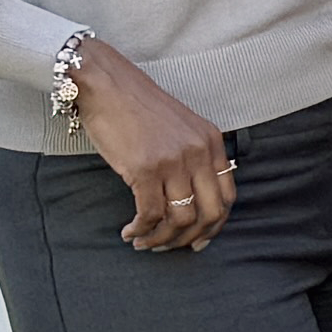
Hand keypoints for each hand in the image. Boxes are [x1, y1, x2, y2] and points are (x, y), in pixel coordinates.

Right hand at [73, 43, 234, 254]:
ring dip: (161, 239)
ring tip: (143, 241)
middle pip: (210, 213)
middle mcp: (198, 152)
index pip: (227, 196)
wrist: (105, 83)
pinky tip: (129, 231)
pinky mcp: (145, 168)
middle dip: (190, 239)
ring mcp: (174, 160)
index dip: (214, 225)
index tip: (197, 240)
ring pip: (180, 219)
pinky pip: (150, 214)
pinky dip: (141, 229)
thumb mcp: (179, 128)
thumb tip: (189, 199)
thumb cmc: (136, 107)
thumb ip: (191, 157)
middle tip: (169, 247)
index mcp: (211, 142)